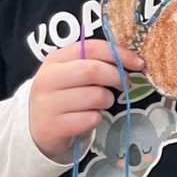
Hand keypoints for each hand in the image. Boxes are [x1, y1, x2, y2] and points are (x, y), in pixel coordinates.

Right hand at [28, 40, 143, 159]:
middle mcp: (47, 79)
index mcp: (55, 59)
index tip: (139, 63)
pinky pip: (91, 118)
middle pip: (93, 70)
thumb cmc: (66, 96)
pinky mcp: (53, 127)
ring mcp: (47, 104)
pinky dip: (97, 118)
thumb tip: (135, 61)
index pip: (91, 47)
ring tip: (99, 103)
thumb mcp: (74, 74)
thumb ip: (97, 62)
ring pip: (96, 96)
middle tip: (125, 85)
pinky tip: (87, 118)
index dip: (120, 54)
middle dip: (117, 77)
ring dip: (108, 100)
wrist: (38, 130)